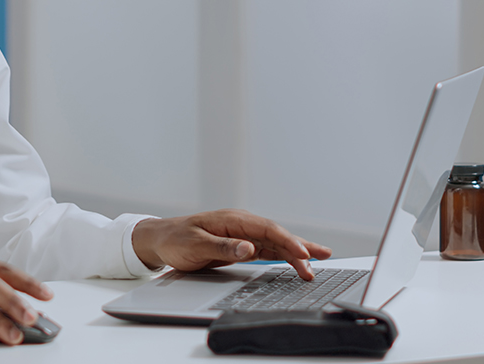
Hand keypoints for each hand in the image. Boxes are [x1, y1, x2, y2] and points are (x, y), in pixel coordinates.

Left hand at [131, 210, 332, 279]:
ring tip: (317, 262)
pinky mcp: (239, 245)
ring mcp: (241, 234)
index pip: (266, 229)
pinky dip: (282, 255)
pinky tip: (296, 260)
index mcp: (231, 220)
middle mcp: (240, 225)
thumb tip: (248, 248)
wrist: (160, 239)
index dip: (287, 241)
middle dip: (299, 246)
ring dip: (294, 252)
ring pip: (274, 242)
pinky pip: (266, 249)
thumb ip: (222, 247)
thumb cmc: (176, 240)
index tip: (303, 254)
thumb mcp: (195, 245)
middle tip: (322, 258)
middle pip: (275, 234)